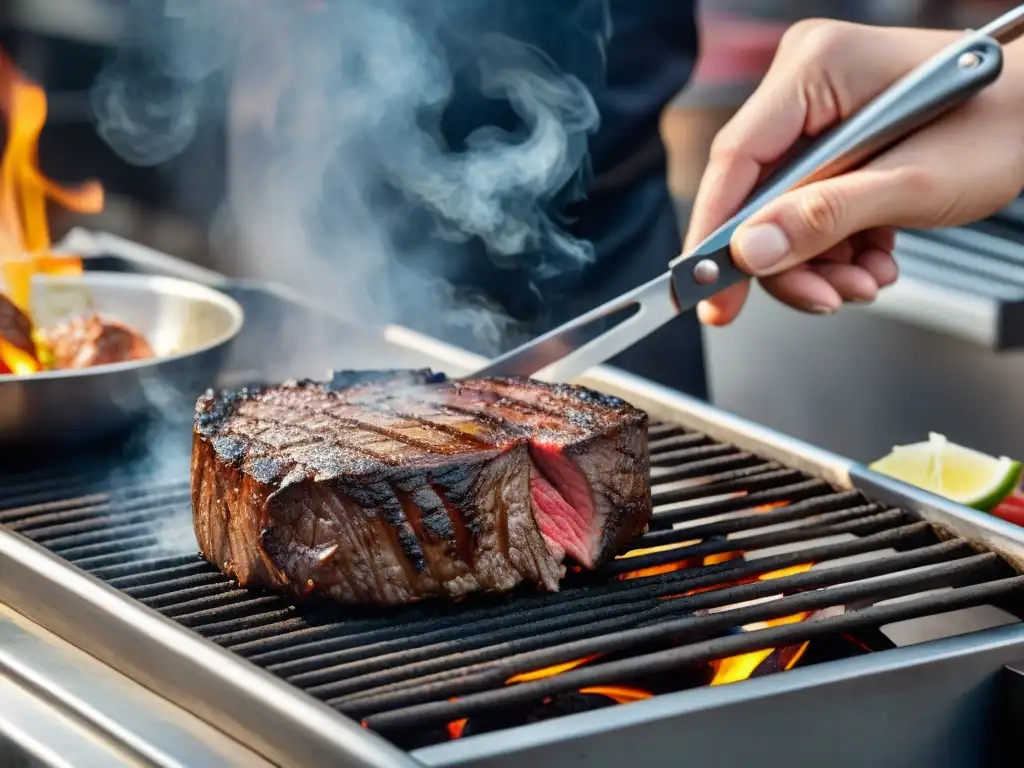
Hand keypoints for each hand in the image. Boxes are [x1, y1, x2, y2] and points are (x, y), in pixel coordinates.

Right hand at [685, 20, 1023, 324]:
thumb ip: (825, 218)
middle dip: (789, 258)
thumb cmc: (1006, 122)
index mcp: (815, 68)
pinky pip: (808, 208)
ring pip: (781, 212)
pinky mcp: (834, 143)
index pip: (737, 159)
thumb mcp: (913, 182)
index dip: (716, 232)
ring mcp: (819, 115)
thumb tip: (750, 253)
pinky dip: (836, 247)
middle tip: (821, 298)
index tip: (706, 290)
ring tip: (865, 281)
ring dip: (819, 262)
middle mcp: (807, 86)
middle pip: (757, 195)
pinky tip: (872, 259)